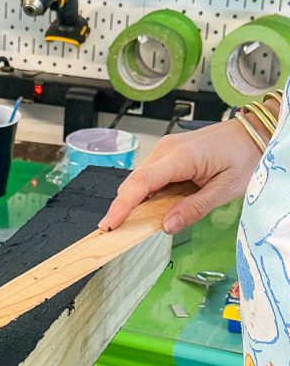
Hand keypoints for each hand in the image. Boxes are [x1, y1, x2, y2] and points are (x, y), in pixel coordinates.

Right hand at [97, 120, 259, 233]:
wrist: (255, 132)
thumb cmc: (246, 155)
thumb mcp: (226, 189)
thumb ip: (195, 208)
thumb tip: (167, 226)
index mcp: (181, 156)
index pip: (141, 182)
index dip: (122, 206)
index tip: (108, 225)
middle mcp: (167, 149)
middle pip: (134, 183)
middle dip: (124, 208)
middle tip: (120, 233)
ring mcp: (165, 150)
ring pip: (140, 181)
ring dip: (137, 202)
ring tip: (140, 223)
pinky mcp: (168, 154)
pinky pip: (150, 177)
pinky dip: (147, 194)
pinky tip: (156, 207)